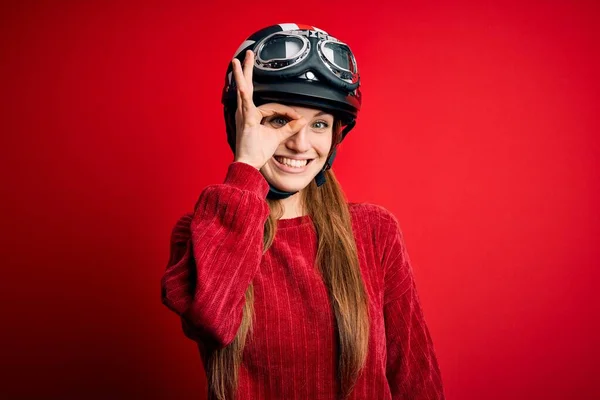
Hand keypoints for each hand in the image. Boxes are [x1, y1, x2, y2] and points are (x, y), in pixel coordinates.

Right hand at [231, 50, 306, 169]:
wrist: (249, 164)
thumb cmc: (257, 152)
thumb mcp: (277, 138)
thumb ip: (289, 128)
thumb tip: (302, 122)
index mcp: (251, 114)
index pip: (272, 106)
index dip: (287, 112)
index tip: (298, 119)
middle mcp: (245, 112)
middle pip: (247, 87)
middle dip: (247, 70)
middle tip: (247, 55)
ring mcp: (243, 115)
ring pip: (243, 91)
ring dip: (241, 75)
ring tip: (239, 61)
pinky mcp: (245, 121)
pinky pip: (246, 105)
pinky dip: (244, 95)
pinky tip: (242, 85)